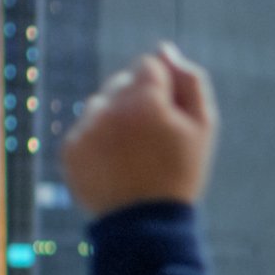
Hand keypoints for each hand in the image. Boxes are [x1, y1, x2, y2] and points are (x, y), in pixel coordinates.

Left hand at [62, 43, 217, 215]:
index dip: (165, 90)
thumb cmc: (180, 173)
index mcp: (145, 100)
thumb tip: (166, 50)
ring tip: (136, 154)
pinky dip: (100, 141)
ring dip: (117, 118)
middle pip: (122, 81)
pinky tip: (117, 164)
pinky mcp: (70, 149)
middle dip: (138, 101)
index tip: (171, 116)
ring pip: (101, 104)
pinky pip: (86, 129)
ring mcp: (86, 129)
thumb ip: (190, 82)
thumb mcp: (203, 127)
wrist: (146, 224)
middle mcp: (109, 108)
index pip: (150, 65)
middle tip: (155, 138)